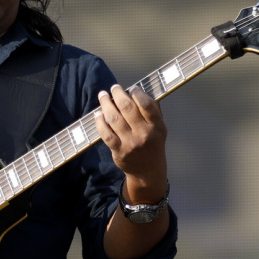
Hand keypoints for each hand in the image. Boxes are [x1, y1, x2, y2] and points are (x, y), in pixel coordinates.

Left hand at [97, 84, 167, 200]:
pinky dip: (100, 122)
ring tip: (103, 96)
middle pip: (128, 109)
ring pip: (114, 119)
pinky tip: (98, 114)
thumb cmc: (153, 144)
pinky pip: (106, 133)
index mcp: (157, 126)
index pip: (147, 105)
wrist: (148, 171)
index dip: (137, 93)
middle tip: (113, 88)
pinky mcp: (119, 151)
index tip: (132, 88)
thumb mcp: (160, 128)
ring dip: (106, 104)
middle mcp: (144, 134)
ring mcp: (131, 143)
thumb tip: (139, 92)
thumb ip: (153, 111)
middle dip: (118, 95)